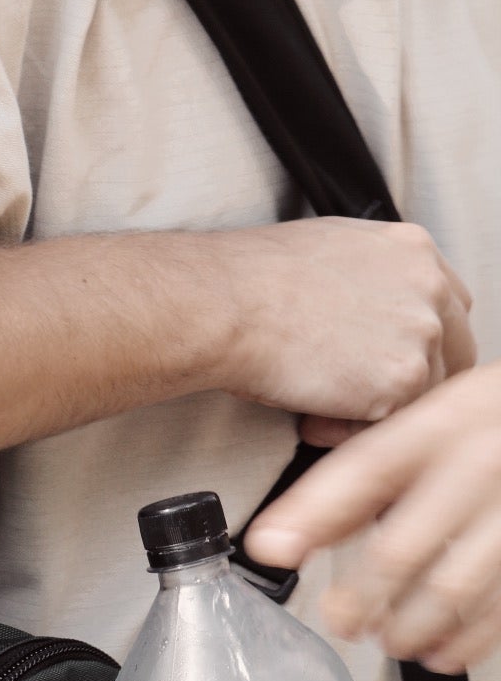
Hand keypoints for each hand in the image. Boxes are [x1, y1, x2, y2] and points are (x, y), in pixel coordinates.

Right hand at [221, 218, 474, 424]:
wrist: (225, 304)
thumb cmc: (250, 280)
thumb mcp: (328, 251)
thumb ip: (369, 278)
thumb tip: (363, 310)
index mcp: (411, 250)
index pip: (449, 307)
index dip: (420, 342)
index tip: (391, 360)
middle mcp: (428, 287)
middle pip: (455, 352)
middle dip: (412, 382)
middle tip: (364, 397)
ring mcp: (423, 333)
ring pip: (423, 394)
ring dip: (373, 408)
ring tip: (317, 403)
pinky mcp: (403, 379)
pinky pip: (390, 425)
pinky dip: (350, 430)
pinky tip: (311, 416)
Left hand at [244, 365, 500, 673]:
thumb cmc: (491, 427)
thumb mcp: (428, 427)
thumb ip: (358, 481)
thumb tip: (280, 537)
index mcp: (438, 426)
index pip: (363, 472)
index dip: (310, 515)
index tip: (270, 548)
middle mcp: (476, 465)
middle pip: (399, 546)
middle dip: (360, 597)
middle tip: (342, 619)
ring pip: (451, 588)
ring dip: (411, 628)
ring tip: (392, 639)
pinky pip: (499, 607)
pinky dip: (468, 640)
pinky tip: (444, 649)